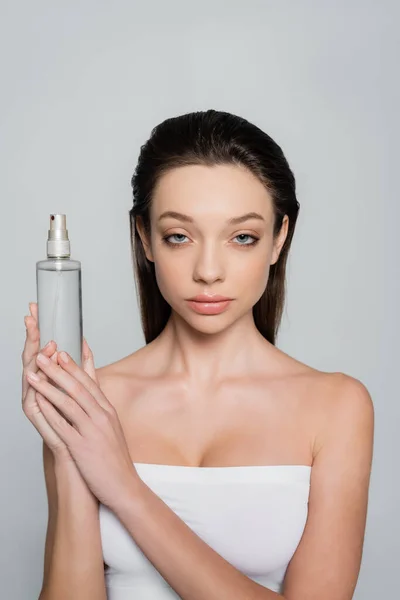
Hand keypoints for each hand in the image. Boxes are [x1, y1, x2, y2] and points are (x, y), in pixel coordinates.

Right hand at [22, 302, 70, 459]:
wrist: (79, 450)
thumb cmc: (79, 419)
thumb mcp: (83, 385)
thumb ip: (82, 364)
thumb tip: (84, 342)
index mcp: (46, 376)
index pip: (40, 346)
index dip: (38, 328)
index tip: (36, 308)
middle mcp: (36, 385)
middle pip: (31, 354)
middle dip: (31, 335)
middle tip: (31, 317)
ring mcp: (32, 397)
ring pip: (29, 371)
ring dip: (35, 355)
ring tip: (44, 341)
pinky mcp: (34, 413)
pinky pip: (32, 394)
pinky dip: (36, 381)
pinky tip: (37, 369)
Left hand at [25, 343, 140, 509]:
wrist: (124, 486)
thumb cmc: (116, 460)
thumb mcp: (112, 429)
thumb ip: (101, 411)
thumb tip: (93, 397)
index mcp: (108, 411)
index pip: (89, 382)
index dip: (74, 365)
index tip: (62, 352)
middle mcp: (101, 416)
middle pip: (77, 386)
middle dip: (58, 369)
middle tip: (43, 355)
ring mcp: (92, 430)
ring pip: (68, 401)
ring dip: (48, 385)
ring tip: (34, 372)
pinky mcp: (81, 446)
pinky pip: (62, 424)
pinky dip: (49, 409)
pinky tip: (38, 400)